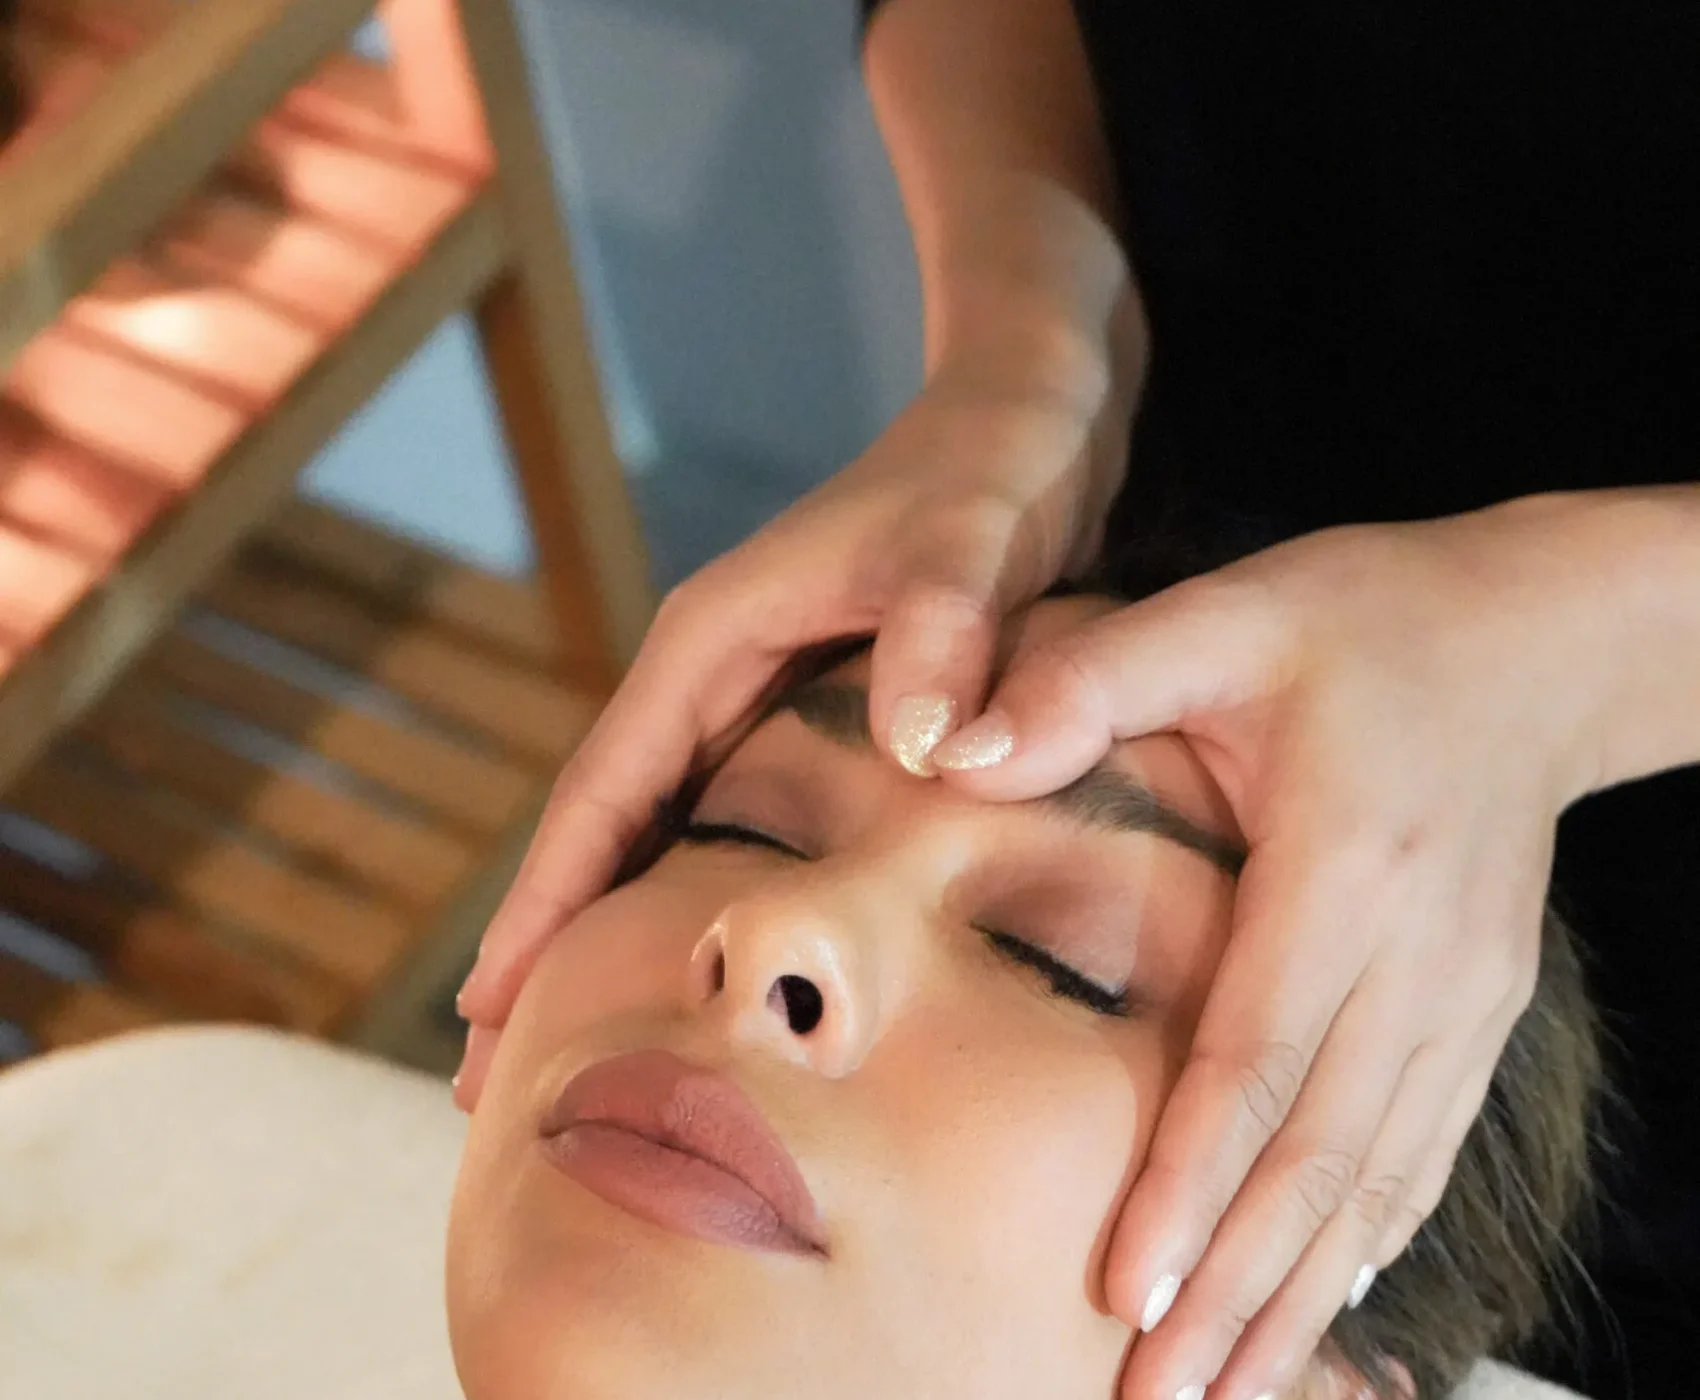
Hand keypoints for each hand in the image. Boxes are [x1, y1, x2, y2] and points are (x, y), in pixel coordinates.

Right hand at [453, 355, 1133, 1107]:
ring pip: (659, 832)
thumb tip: (914, 749)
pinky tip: (701, 961)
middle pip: (606, 827)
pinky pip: (729, 823)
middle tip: (487, 1081)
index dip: (545, 903)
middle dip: (547, 944)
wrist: (1025, 403)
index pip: (605, 789)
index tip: (485, 1012)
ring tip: (571, 1042)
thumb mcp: (973, 538)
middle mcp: (716, 670)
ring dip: (610, 931)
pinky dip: (695, 896)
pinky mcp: (814, 710)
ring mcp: (758, 692)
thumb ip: (941, 629)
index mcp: (717, 636)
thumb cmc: (995, 461)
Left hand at [928, 495, 1628, 1399]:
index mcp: (1343, 870)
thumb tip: (952, 751)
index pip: (1258, 1060)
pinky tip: (1319, 1310)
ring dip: (1301, 1300)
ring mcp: (1462, 996)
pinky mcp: (1480, 1008)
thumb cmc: (1362, 620)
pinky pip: (1423, 1149)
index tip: (1130, 1291)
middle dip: (1239, 1292)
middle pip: (1320, 1158)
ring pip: (1378, 1180)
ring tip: (1227, 1395)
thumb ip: (1088, 681)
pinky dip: (1368, 1242)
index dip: (1193, 1183)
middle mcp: (1418, 958)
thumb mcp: (1223, 614)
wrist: (1536, 639)